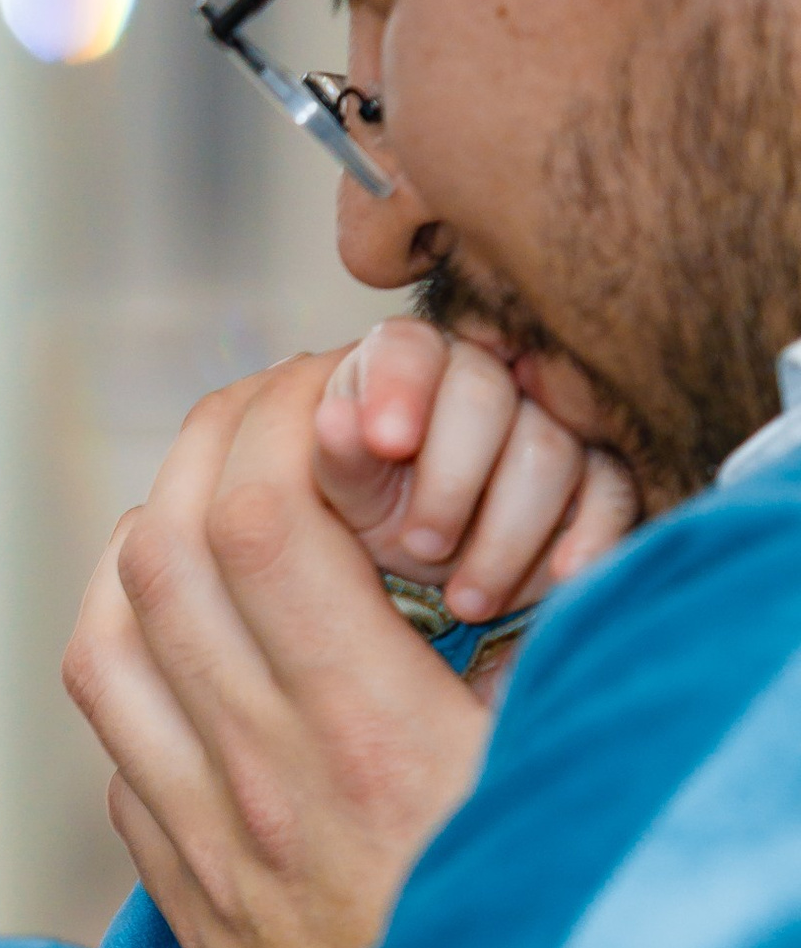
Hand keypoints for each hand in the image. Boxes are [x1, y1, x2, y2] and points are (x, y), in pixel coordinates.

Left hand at [63, 335, 630, 947]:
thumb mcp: (576, 790)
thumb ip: (558, 663)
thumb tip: (539, 551)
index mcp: (373, 751)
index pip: (254, 521)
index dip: (278, 421)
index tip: (337, 395)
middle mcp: (262, 793)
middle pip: (155, 556)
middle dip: (204, 448)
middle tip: (276, 420)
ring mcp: (203, 852)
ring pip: (102, 645)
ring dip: (142, 547)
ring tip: (217, 508)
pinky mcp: (183, 901)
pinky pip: (114, 744)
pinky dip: (137, 661)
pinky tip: (206, 646)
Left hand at [312, 319, 636, 622]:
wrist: (439, 571)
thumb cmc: (381, 515)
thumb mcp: (347, 496)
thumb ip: (339, 457)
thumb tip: (334, 418)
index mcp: (409, 365)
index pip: (409, 348)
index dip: (401, 388)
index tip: (389, 442)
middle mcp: (487, 376)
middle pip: (485, 396)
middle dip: (451, 480)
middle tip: (420, 546)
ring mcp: (552, 421)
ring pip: (548, 451)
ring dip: (506, 535)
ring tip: (466, 599)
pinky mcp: (602, 474)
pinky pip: (613, 491)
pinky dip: (590, 536)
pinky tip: (562, 578)